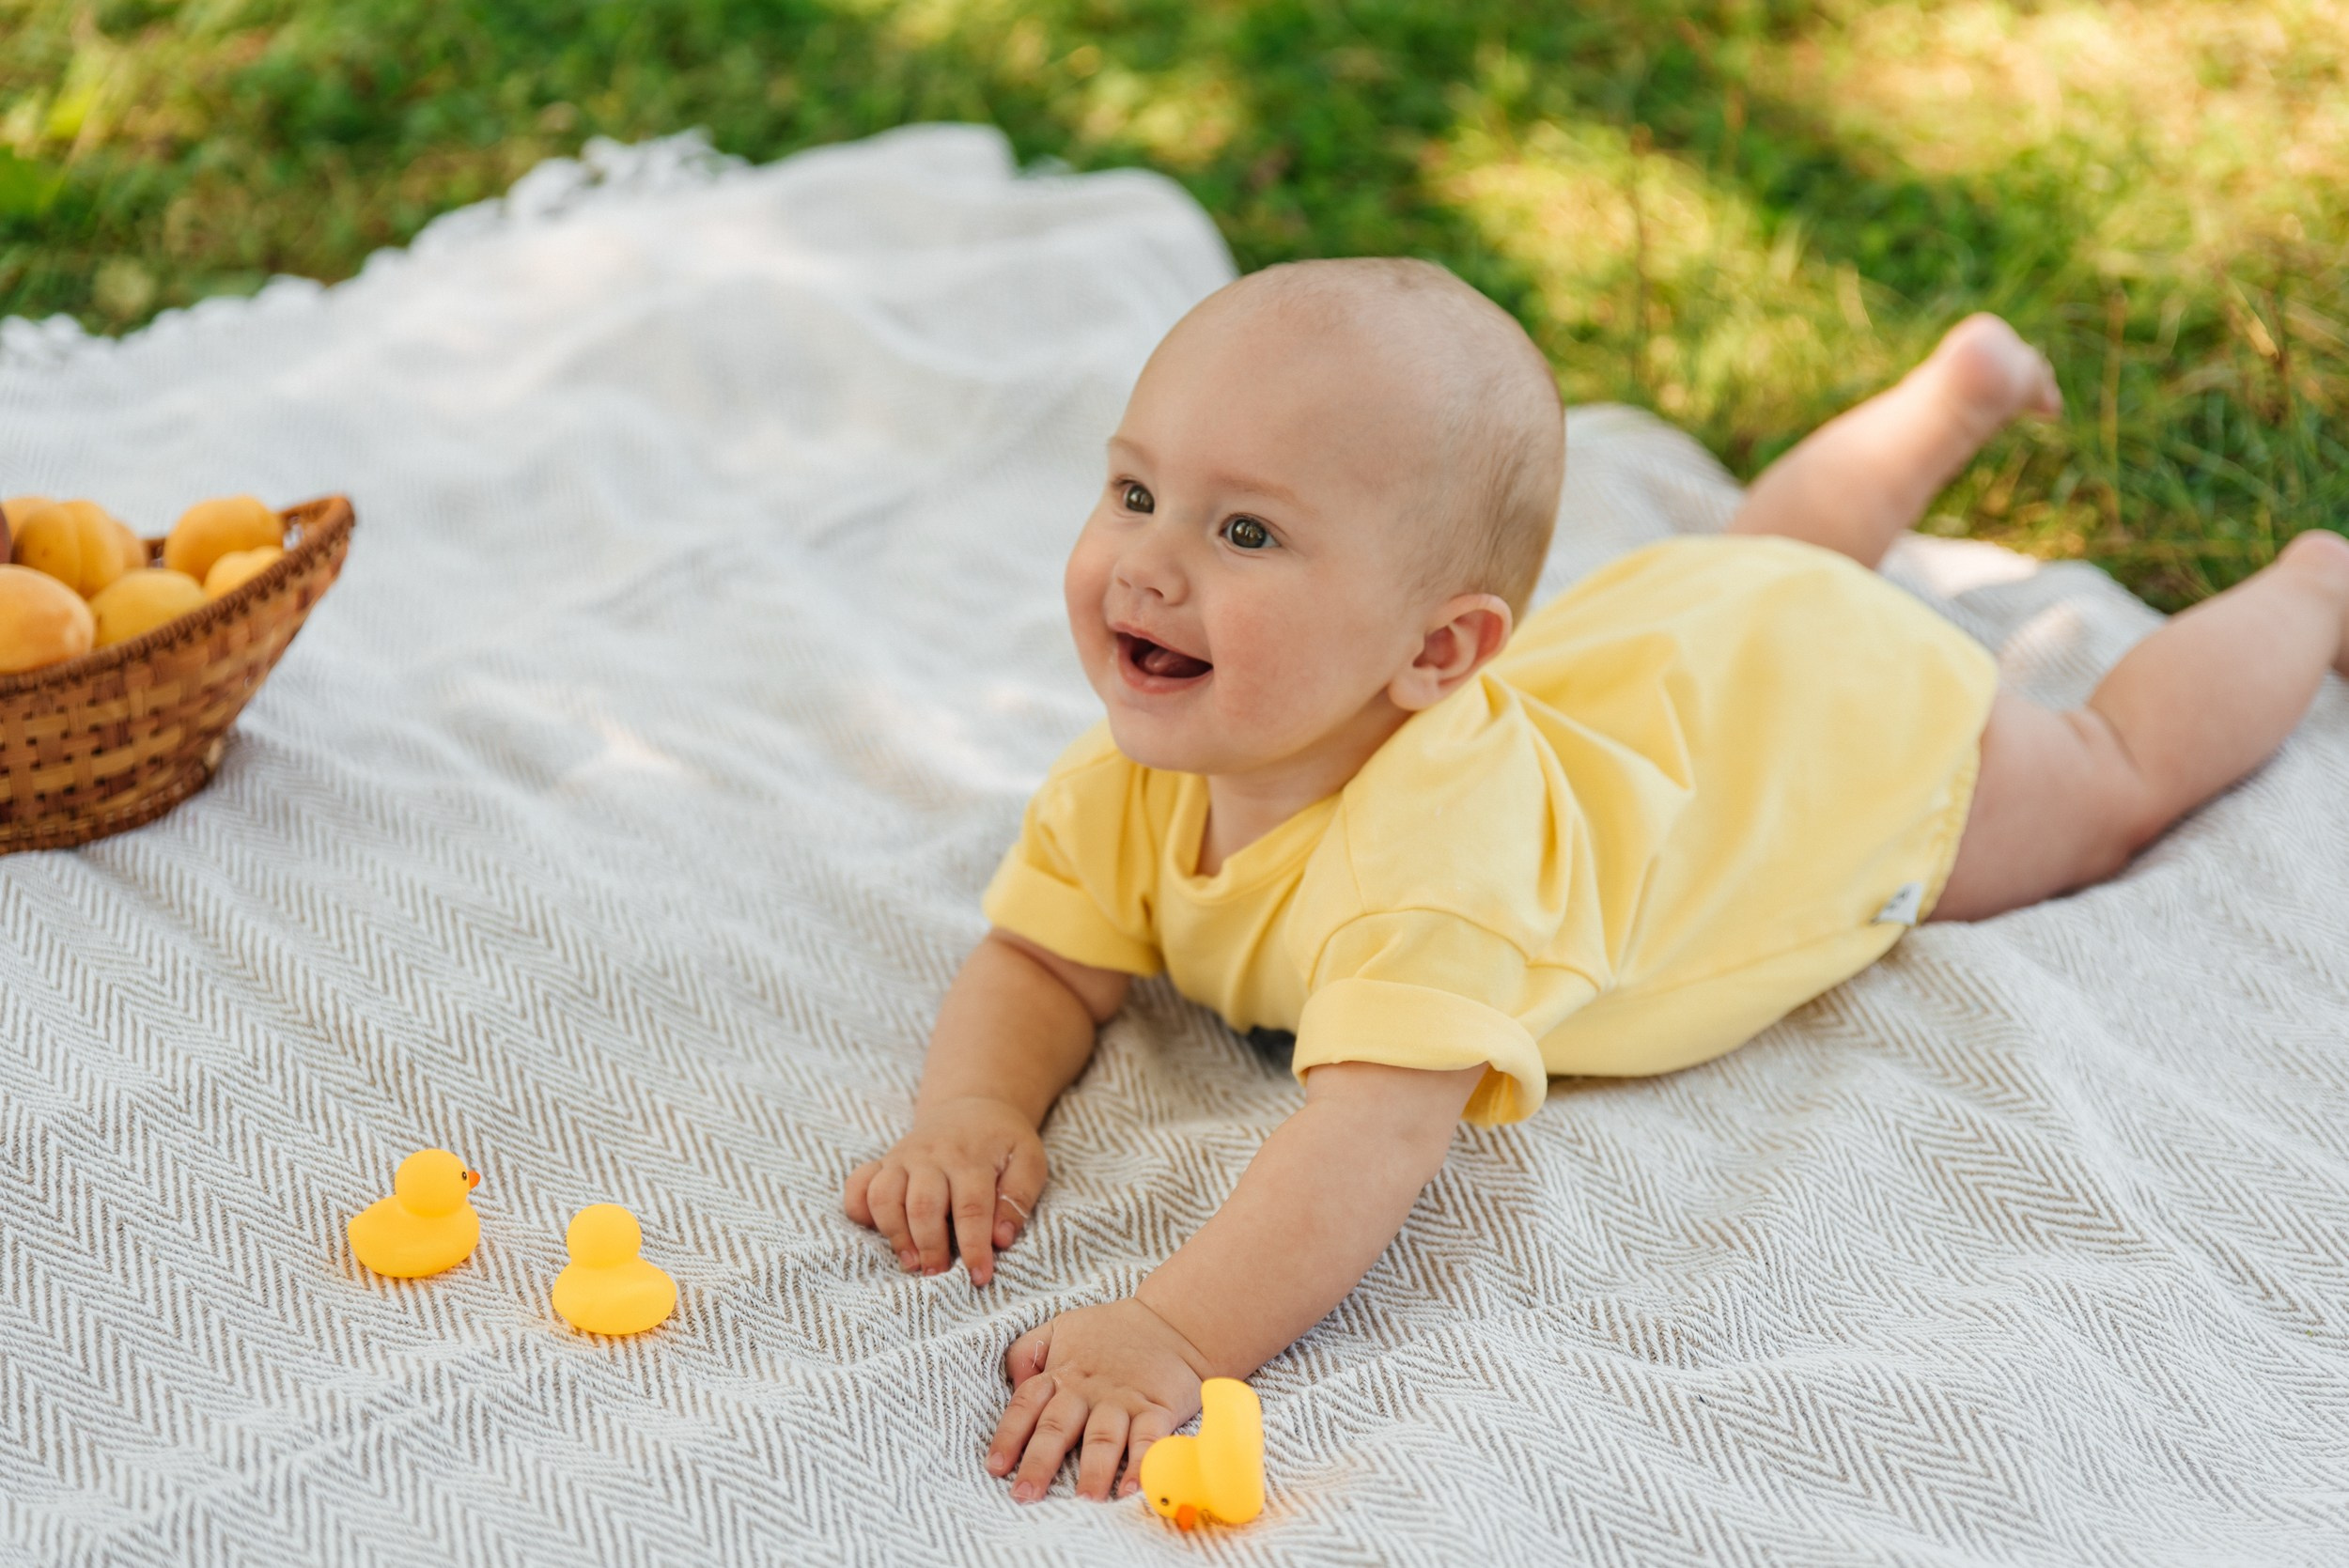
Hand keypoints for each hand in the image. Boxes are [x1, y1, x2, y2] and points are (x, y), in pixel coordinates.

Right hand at [843, 1095, 1044, 1285]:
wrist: (971, 1107)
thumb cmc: (1002, 1142)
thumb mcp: (1028, 1160)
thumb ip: (1019, 1197)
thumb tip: (1001, 1239)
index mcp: (971, 1158)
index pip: (971, 1208)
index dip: (974, 1246)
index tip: (979, 1276)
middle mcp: (931, 1156)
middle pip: (922, 1205)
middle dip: (930, 1246)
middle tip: (938, 1274)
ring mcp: (902, 1158)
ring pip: (884, 1196)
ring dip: (894, 1234)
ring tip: (912, 1262)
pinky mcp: (883, 1162)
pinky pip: (858, 1185)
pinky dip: (859, 1209)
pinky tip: (876, 1230)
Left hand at [987, 1298, 1210, 1501]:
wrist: (1173, 1321)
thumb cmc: (1111, 1331)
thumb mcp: (1061, 1327)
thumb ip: (1028, 1351)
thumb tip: (1011, 1383)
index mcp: (1062, 1374)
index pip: (1027, 1405)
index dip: (1009, 1435)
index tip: (995, 1466)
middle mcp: (1087, 1390)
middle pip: (1058, 1427)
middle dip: (1040, 1462)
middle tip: (1026, 1495)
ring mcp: (1122, 1401)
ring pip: (1102, 1438)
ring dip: (1093, 1471)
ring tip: (1084, 1501)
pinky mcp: (1157, 1409)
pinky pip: (1148, 1440)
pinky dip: (1141, 1465)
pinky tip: (1132, 1489)